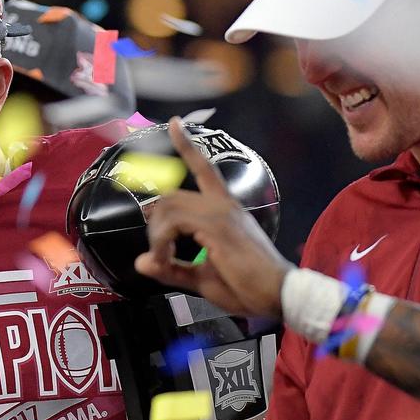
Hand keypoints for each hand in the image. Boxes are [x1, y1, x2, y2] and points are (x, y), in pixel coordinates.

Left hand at [135, 117, 292, 318]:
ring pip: (168, 208)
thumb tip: (140, 263)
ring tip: (164, 260)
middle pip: (171, 196)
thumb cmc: (247, 287)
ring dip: (157, 236)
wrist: (278, 296)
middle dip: (154, 224)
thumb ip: (171, 268)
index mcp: (224, 210)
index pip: (204, 168)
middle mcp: (223, 205)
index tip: (176, 123)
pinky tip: (167, 260)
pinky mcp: (218, 226)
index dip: (187, 145)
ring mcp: (221, 212)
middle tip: (159, 255)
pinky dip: (161, 243)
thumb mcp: (201, 278)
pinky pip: (173, 223)